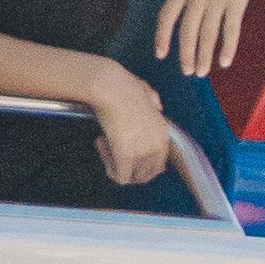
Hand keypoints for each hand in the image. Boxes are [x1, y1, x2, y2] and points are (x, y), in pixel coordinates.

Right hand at [86, 61, 170, 186]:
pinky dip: (109, 167)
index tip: (125, 150)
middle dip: (129, 169)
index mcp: (164, 132)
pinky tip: (101, 144)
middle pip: (147, 175)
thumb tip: (157, 106)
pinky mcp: (126, 157)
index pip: (159, 164)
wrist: (111, 87)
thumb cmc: (124, 86)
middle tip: (113, 153)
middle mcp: (157, 146)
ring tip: (105, 144)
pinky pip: (120, 177)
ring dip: (117, 166)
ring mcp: (143, 153)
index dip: (141, 163)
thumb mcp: (147, 91)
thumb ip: (154, 101)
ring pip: (132, 178)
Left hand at [150, 0, 264, 74]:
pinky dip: (228, 47)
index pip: (166, 16)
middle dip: (186, 55)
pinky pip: (230, 29)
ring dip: (204, 56)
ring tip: (203, 72)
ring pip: (207, 34)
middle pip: (187, 31)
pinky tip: (226, 62)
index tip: (161, 55)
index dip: (162, 37)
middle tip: (188, 72)